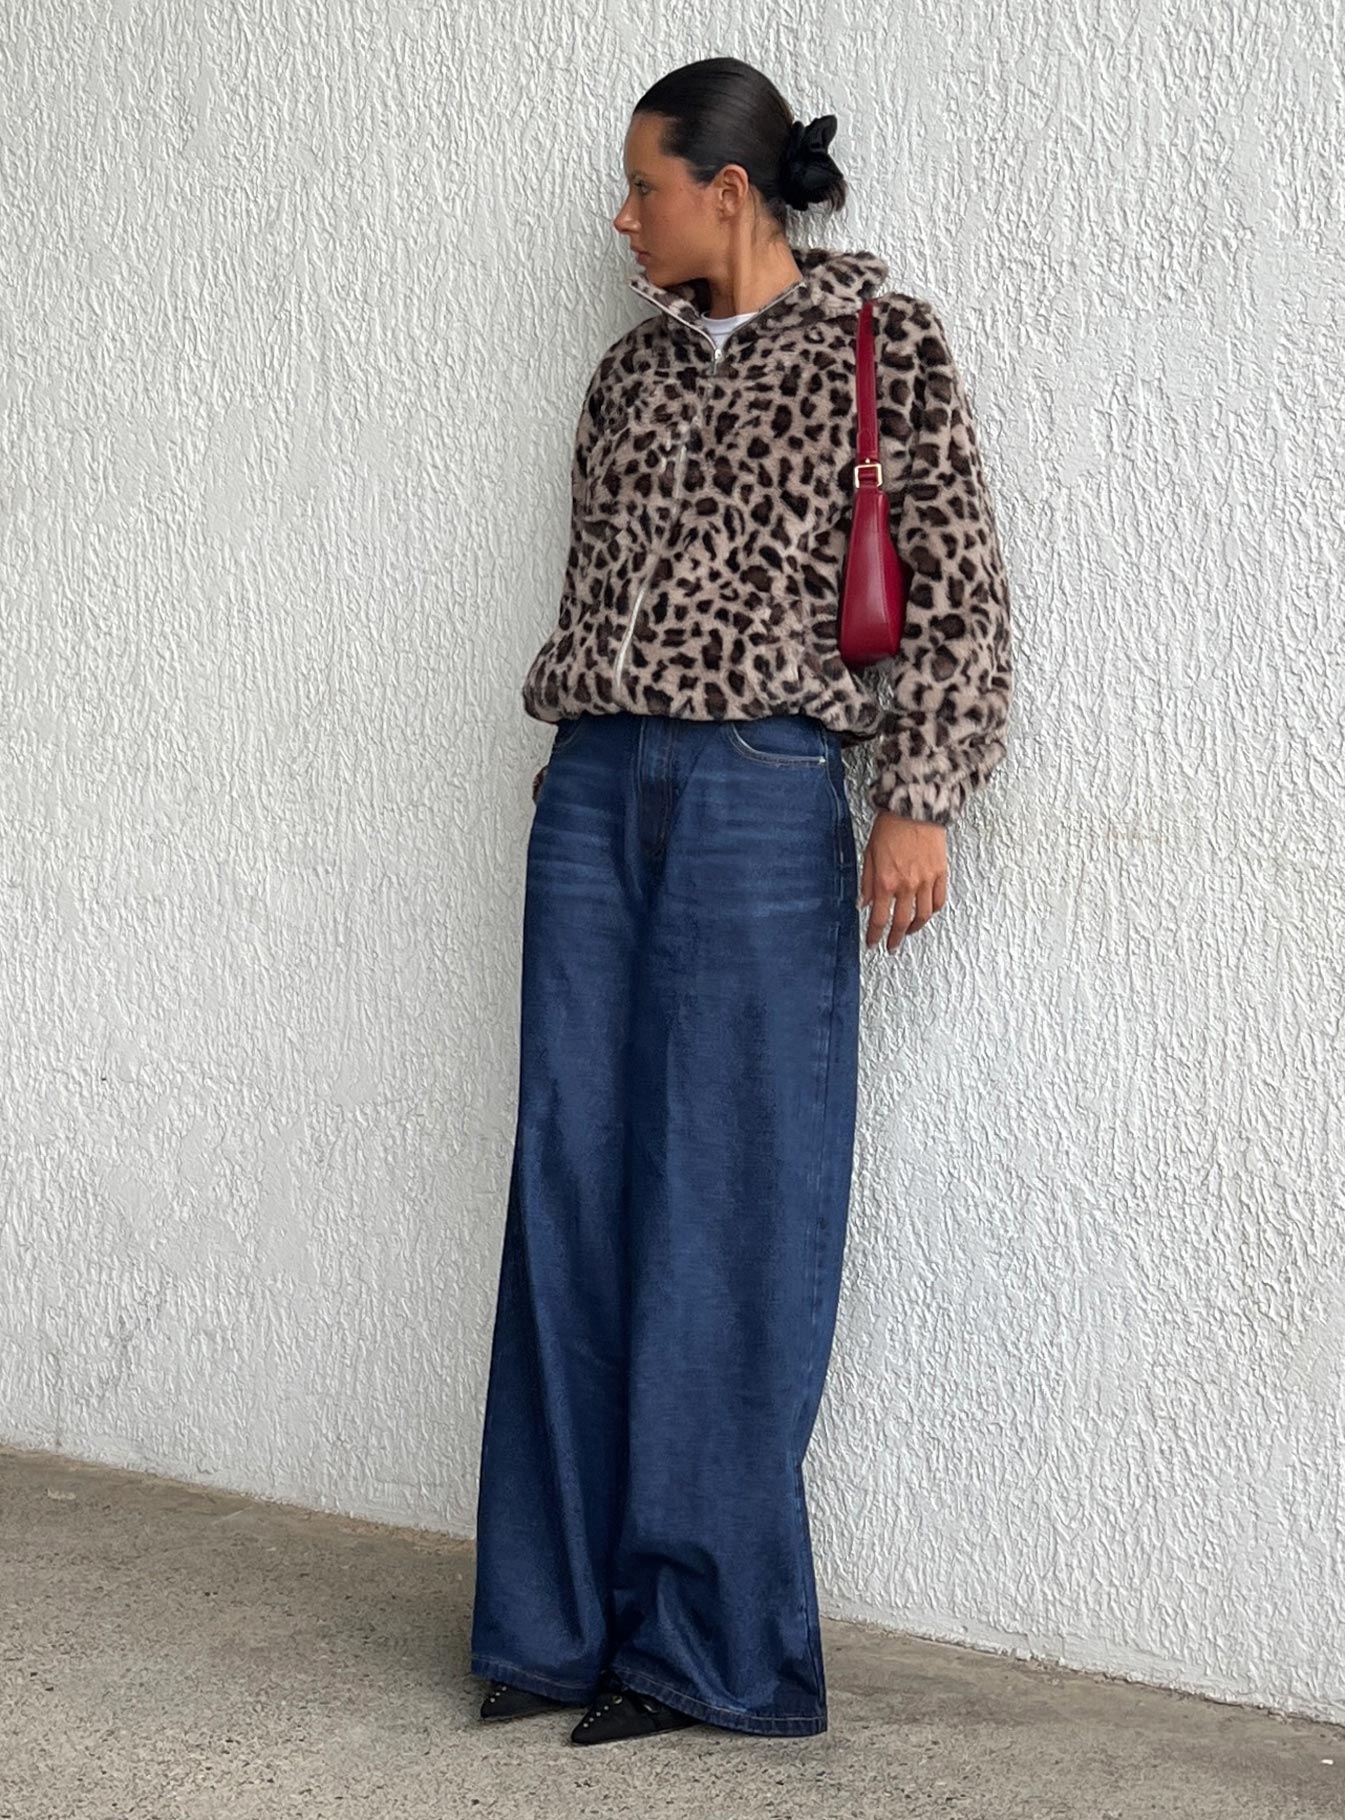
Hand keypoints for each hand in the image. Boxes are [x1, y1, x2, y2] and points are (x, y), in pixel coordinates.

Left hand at [859, 811, 948, 950]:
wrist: (914, 807)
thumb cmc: (890, 825)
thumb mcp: (869, 854)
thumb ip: (866, 882)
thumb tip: (863, 903)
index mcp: (885, 881)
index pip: (879, 919)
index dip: (875, 935)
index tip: (872, 943)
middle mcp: (906, 885)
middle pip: (901, 922)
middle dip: (894, 938)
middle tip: (891, 946)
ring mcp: (925, 881)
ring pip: (923, 916)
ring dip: (914, 929)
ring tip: (908, 932)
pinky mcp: (940, 873)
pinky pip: (938, 901)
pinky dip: (932, 912)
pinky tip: (926, 914)